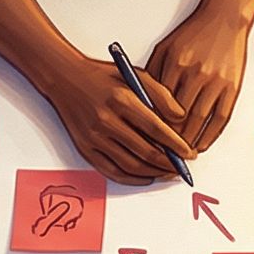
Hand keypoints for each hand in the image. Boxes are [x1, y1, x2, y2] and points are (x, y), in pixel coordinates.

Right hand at [39, 49, 196, 184]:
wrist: (64, 78)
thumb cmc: (102, 76)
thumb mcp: (135, 75)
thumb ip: (161, 96)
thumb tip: (182, 119)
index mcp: (121, 100)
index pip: (157, 130)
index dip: (177, 146)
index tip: (190, 153)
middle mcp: (106, 121)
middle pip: (146, 152)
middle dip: (170, 164)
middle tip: (183, 167)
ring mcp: (94, 138)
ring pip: (131, 166)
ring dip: (154, 173)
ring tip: (169, 172)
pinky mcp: (85, 149)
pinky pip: (112, 172)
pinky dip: (132, 179)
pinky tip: (147, 177)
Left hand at [147, 6, 250, 154]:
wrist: (224, 19)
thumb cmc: (193, 34)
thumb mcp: (165, 48)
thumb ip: (153, 73)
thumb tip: (143, 104)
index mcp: (175, 64)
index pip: (161, 104)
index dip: (153, 126)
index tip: (147, 140)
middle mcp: (196, 74)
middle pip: (179, 117)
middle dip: (170, 140)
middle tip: (163, 155)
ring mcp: (216, 82)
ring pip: (199, 121)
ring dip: (189, 142)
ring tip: (181, 155)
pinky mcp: (232, 87)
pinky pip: (221, 118)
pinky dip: (211, 136)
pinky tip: (203, 145)